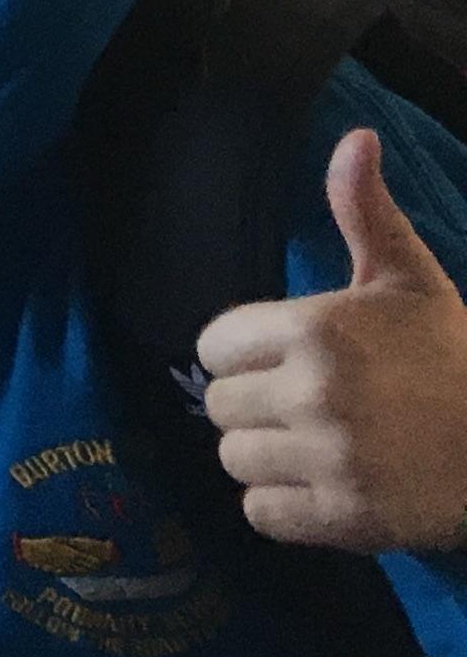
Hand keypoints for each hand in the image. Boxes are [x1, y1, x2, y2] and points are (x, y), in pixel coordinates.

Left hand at [200, 126, 466, 550]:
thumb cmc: (452, 358)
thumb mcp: (409, 279)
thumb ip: (364, 211)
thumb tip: (355, 138)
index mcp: (316, 329)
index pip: (213, 346)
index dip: (244, 355)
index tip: (285, 361)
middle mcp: (315, 393)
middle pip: (218, 404)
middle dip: (253, 405)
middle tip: (306, 407)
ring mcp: (331, 459)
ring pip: (234, 459)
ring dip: (265, 456)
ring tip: (316, 446)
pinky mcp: (346, 518)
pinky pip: (260, 512)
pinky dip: (282, 506)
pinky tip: (322, 487)